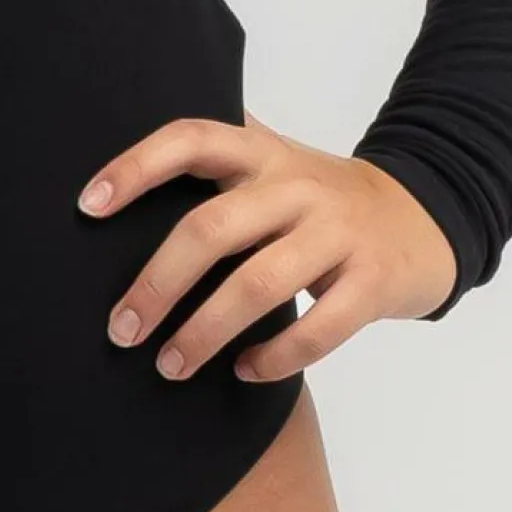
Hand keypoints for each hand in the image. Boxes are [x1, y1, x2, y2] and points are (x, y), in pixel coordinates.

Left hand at [75, 108, 459, 381]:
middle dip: (158, 284)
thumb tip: (116, 190)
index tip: (87, 206)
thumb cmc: (320, 199)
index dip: (136, 167)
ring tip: (169, 365)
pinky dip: (276, 356)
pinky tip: (245, 371)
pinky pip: (319, 327)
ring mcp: (338, 232)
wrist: (424, 217)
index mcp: (262, 153)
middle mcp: (296, 185)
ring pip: (258, 284)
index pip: (190, 140)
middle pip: (212, 228)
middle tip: (120, 330)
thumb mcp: (272, 164)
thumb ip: (214, 163)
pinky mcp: (372, 281)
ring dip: (204, 332)